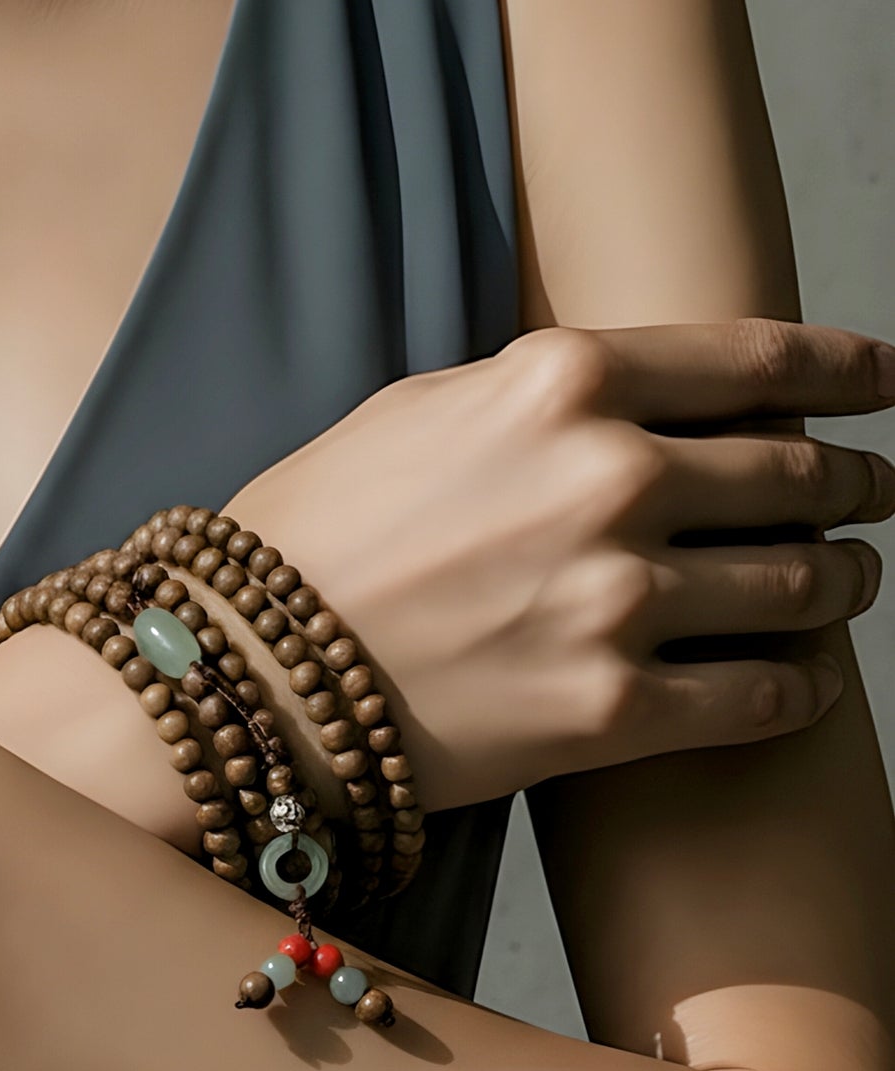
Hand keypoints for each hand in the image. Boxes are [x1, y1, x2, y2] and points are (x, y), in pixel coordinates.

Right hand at [229, 318, 894, 810]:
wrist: (240, 665)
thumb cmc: (318, 528)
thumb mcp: (423, 408)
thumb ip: (548, 393)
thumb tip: (653, 404)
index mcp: (561, 380)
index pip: (757, 359)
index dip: (849, 369)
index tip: (890, 380)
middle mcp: (610, 476)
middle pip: (798, 473)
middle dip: (856, 483)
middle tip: (874, 493)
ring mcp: (618, 598)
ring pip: (804, 585)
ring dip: (844, 584)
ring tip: (847, 585)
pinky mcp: (613, 710)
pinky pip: (766, 697)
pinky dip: (802, 687)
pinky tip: (804, 680)